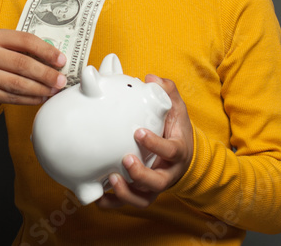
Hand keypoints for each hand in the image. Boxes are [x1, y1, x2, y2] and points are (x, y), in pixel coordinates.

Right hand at [0, 29, 66, 109]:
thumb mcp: (4, 46)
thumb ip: (25, 49)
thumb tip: (56, 60)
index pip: (25, 40)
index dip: (46, 51)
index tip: (61, 60)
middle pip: (22, 64)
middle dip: (46, 74)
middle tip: (61, 80)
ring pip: (17, 83)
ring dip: (39, 89)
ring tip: (53, 91)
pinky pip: (11, 97)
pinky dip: (29, 99)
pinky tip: (41, 98)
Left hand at [96, 75, 193, 209]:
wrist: (182, 152)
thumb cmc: (175, 128)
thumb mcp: (176, 108)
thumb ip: (166, 91)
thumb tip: (151, 78)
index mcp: (178, 151)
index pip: (172, 151)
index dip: (156, 144)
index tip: (138, 132)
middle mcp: (168, 172)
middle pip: (158, 182)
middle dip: (141, 174)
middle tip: (125, 160)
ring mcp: (155, 186)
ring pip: (143, 199)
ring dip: (126, 193)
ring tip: (110, 179)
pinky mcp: (142, 192)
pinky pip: (129, 203)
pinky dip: (113, 203)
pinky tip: (98, 198)